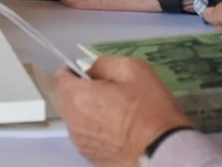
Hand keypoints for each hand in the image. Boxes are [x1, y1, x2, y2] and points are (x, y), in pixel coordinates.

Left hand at [53, 57, 190, 166]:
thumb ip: (104, 64)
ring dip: (88, 112)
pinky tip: (117, 130)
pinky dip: (96, 130)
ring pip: (77, 119)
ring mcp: (81, 143)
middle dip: (81, 92)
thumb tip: (91, 72)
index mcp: (78, 98)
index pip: (59, 79)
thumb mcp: (133, 70)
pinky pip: (87, 136)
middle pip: (67, 100)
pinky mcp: (91, 158)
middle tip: (107, 92)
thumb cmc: (149, 109)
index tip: (87, 73)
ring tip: (115, 113)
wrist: (162, 152)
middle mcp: (73, 123)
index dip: (70, 72)